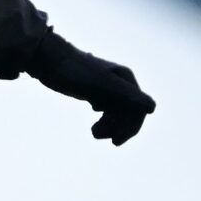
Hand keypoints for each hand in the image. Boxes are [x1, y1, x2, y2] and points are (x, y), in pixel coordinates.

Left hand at [28, 39, 155, 143]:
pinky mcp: (94, 91)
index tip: (115, 141)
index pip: (138, 109)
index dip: (130, 128)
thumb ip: (126, 95)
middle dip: (116, 128)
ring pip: (117, 113)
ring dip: (109, 126)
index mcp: (126, 79)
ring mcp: (107, 87)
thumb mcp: (101, 85)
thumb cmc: (74, 70)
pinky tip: (94, 125)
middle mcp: (120, 82)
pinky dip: (103, 121)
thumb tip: (152, 108)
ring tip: (93, 133)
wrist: (47, 59)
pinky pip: (106, 110)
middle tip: (96, 135)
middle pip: (128, 113)